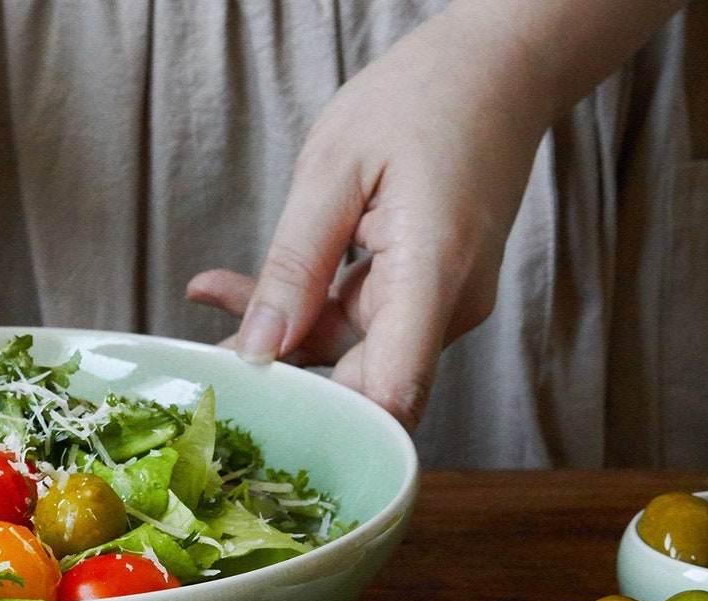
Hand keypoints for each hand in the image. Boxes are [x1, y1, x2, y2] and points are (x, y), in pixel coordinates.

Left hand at [189, 0, 684, 429]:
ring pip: (349, 349)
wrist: (499, 67)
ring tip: (213, 296)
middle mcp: (448, 305)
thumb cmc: (426, 97)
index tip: (259, 418)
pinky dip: (305, 306)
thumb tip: (260, 346)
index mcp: (434, 273)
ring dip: (280, 332)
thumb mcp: (333, 169)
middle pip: (360, 381)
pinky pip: (358, 318)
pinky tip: (244, 288)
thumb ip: (295, 262)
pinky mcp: (426, 294)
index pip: (391, 395)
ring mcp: (440, 304)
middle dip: (281, 375)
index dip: (329, 425)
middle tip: (208, 357)